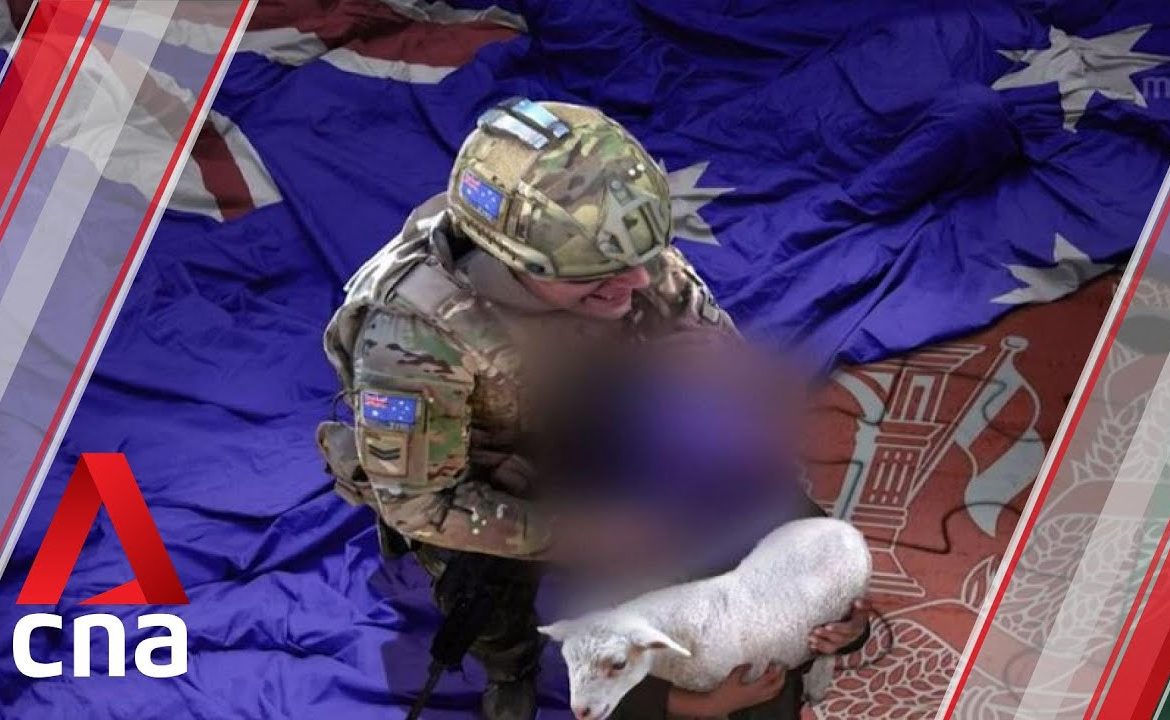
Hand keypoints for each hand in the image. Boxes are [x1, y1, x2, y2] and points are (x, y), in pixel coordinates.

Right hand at [669, 663, 786, 717]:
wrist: (719, 705)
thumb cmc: (724, 692)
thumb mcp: (732, 678)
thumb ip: (742, 669)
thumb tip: (750, 664)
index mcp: (754, 689)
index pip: (769, 679)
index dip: (775, 670)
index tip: (776, 662)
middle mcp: (758, 696)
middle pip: (776, 687)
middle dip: (782, 677)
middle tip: (783, 667)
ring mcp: (757, 700)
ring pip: (774, 693)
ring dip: (779, 683)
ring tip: (779, 674)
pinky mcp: (754, 701)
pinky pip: (769, 696)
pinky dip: (773, 689)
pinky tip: (770, 684)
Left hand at [808, 598, 871, 653]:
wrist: (859, 624)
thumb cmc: (856, 612)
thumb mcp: (860, 608)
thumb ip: (861, 605)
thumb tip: (857, 602)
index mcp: (856, 627)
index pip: (848, 629)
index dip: (838, 628)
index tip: (827, 626)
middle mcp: (851, 637)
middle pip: (839, 638)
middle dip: (826, 635)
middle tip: (815, 630)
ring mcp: (845, 643)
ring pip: (833, 646)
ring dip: (821, 642)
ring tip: (811, 638)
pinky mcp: (838, 646)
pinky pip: (830, 649)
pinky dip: (820, 648)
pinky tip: (812, 645)